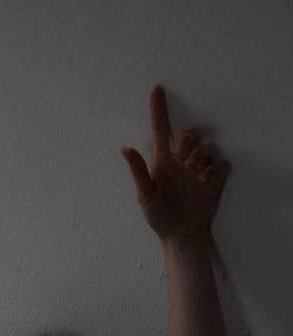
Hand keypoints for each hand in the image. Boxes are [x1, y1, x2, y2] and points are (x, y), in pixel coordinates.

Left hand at [121, 85, 231, 242]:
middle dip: (190, 143)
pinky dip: (218, 170)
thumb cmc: (159, 218)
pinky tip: (210, 182)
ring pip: (205, 148)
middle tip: (186, 164)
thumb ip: (138, 171)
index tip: (157, 89)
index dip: (158, 110)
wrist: (182, 235)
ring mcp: (198, 171)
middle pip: (189, 136)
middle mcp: (181, 163)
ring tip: (196, 180)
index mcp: (163, 163)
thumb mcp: (145, 196)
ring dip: (203, 159)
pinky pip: (221, 164)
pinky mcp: (213, 180)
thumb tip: (125, 149)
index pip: (160, 130)